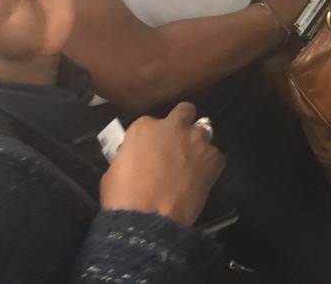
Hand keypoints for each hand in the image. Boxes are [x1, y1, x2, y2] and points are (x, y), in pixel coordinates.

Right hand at [100, 102, 224, 227]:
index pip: (151, 123)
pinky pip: (215, 156)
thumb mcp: (114, 170)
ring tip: (192, 163)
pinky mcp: (214, 157)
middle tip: (178, 141)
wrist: (148, 219)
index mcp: (145, 127)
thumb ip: (130, 155)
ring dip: (197, 144)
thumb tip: (138, 158)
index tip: (151, 149)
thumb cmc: (123, 198)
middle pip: (184, 112)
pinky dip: (210, 164)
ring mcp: (196, 140)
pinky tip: (201, 178)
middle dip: (183, 122)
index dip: (153, 136)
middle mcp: (173, 127)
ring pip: (203, 132)